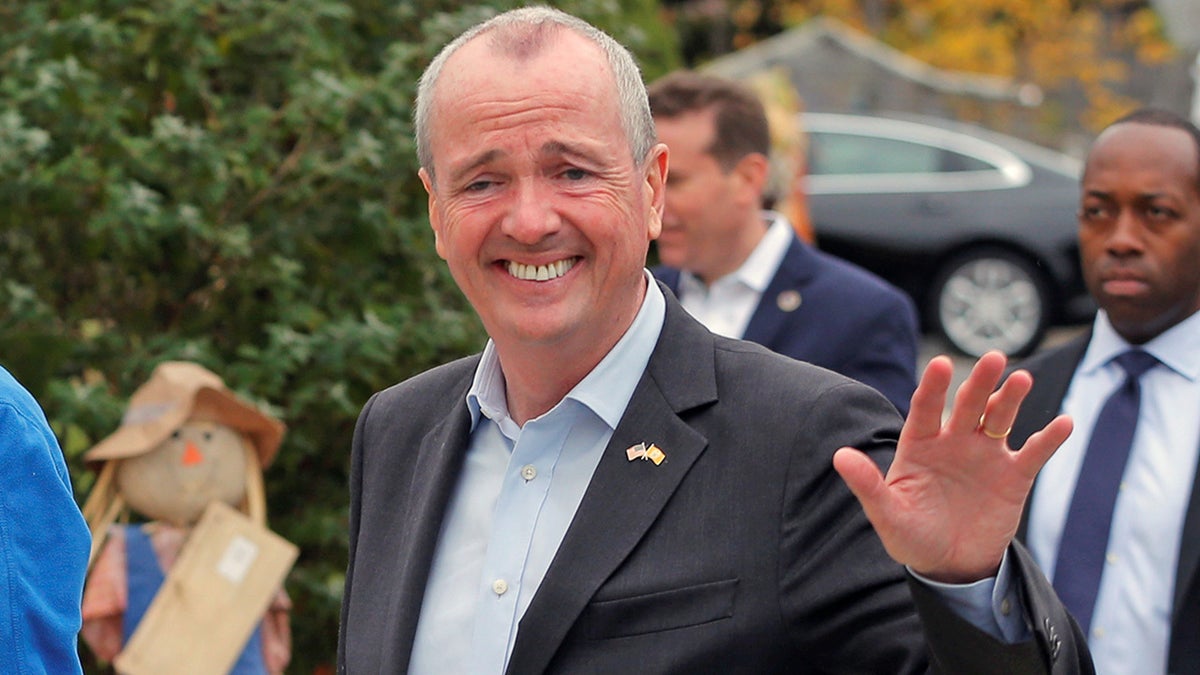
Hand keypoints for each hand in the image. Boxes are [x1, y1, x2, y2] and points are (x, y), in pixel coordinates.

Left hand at [833, 351, 1072, 583]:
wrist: (949, 565)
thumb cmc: (912, 536)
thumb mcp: (887, 514)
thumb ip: (867, 485)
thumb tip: (840, 456)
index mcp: (920, 444)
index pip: (925, 408)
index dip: (934, 387)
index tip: (942, 364)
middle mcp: (954, 442)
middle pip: (968, 405)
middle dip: (980, 382)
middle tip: (995, 358)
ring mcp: (985, 455)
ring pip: (1000, 418)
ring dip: (1011, 399)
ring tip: (1022, 379)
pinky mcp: (1013, 476)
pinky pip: (1033, 452)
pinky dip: (1049, 438)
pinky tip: (1064, 423)